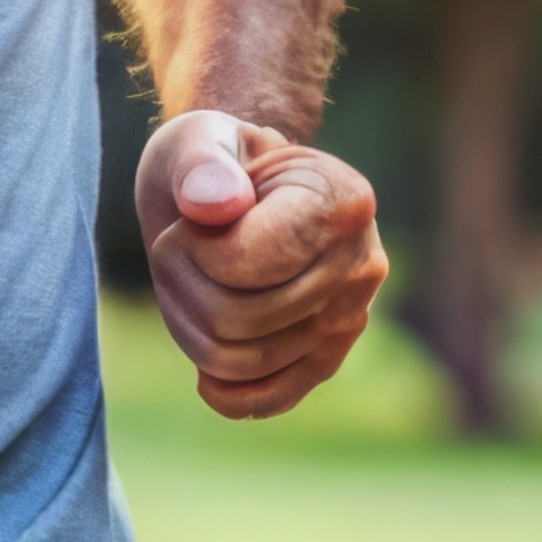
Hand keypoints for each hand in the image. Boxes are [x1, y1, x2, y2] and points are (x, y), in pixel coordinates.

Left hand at [139, 108, 386, 419]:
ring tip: (191, 280)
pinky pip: (270, 400)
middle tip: (179, 248)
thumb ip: (200, 165)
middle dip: (182, 285)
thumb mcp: (195, 140)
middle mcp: (362, 265)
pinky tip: (204, 370)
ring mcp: (350, 319)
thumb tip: (216, 206)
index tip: (194, 215)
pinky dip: (225, 392)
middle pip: (236, 319)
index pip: (249, 265)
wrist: (231, 190)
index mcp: (344, 201)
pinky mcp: (326, 359)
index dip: (193, 249)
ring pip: (238, 361)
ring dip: (188, 324)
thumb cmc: (213, 160)